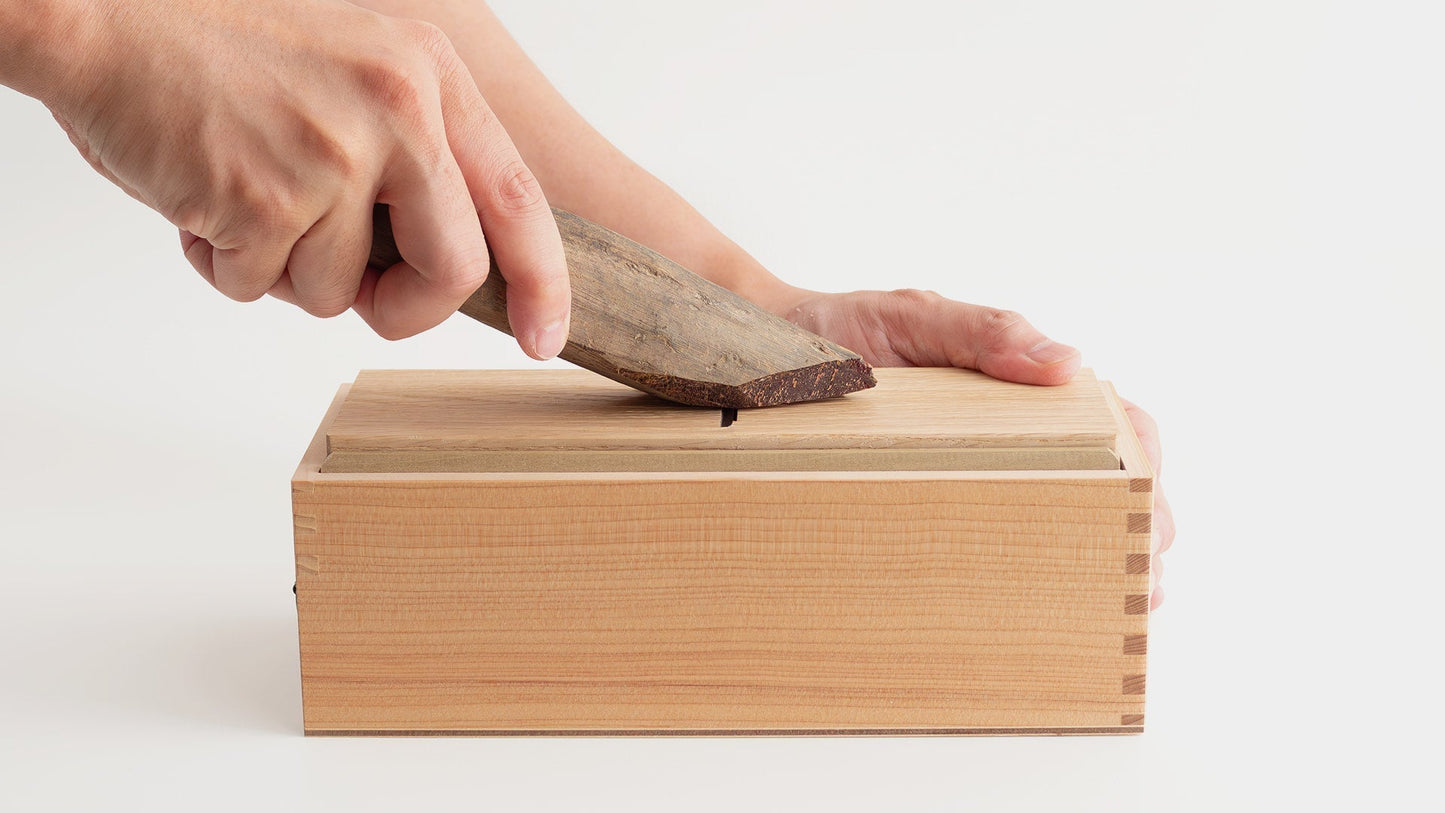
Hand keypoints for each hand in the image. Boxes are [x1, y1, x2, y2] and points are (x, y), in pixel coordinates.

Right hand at [18, 0, 569, 355]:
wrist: (104, 13)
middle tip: (359, 290)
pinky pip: (259, 285)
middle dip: (406, 306)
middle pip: (453, 271)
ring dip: (282, 268)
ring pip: (336, 291)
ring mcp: (333, 156)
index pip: (518, 198)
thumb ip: (412, 148)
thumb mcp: (354, 67)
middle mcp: (396, 111)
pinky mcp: (265, 199)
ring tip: (241, 194)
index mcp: (428, 76)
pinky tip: (199, 196)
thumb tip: (446, 254)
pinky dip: (222, 262)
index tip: (546, 334)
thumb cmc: (220, 45)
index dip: (541, 280)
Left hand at [779, 288, 1173, 609]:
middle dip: (1132, 533)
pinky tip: (1034, 609)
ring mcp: (974, 473)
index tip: (1149, 509)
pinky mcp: (931, 506)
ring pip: (1055, 522)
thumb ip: (984, 331)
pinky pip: (986, 543)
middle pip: (1104, 485)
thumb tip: (1067, 365)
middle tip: (1140, 584)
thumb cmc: (843, 332)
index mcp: (1023, 387)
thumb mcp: (914, 317)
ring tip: (1104, 613)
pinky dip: (1021, 576)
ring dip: (1088, 564)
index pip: (1117, 423)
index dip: (1146, 468)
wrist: (761, 359)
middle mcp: (1011, 435)